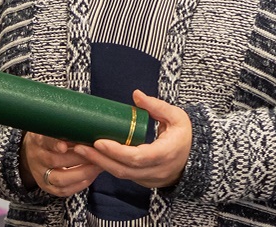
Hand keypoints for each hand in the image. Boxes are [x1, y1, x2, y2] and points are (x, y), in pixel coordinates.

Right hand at [24, 132, 100, 196]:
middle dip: (78, 158)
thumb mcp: (52, 127)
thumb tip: (87, 124)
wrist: (32, 153)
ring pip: (60, 179)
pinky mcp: (47, 187)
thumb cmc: (50, 136)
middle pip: (54, 161)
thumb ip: (64, 126)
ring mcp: (41, 175)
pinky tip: (92, 175)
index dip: (54, 144)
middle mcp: (37, 158)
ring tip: (99, 165)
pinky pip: (64, 190)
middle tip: (97, 152)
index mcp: (37, 140)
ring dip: (82, 172)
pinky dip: (80, 184)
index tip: (64, 145)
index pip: (44, 141)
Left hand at [71, 90, 192, 188]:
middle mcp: (156, 170)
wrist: (194, 159)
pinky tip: (93, 156)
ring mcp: (148, 179)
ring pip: (120, 175)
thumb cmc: (184, 136)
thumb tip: (136, 95)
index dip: (116, 151)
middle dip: (100, 159)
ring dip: (99, 164)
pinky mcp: (142, 181)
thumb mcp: (177, 117)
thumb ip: (157, 106)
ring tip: (81, 150)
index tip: (99, 141)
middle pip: (123, 169)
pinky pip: (122, 175)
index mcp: (165, 154)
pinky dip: (107, 166)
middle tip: (80, 146)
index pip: (137, 157)